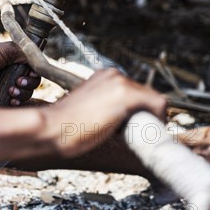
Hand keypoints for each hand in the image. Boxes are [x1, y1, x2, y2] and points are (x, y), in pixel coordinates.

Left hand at [0, 42, 40, 103]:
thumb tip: (38, 58)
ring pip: (27, 93)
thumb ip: (23, 52)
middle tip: (18, 82)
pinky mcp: (3, 97)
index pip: (35, 68)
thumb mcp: (5, 50)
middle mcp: (16, 73)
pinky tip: (10, 99)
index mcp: (17, 60)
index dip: (35, 72)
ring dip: (22, 93)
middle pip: (34, 82)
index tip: (30, 73)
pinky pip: (17, 103)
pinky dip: (16, 102)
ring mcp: (10, 85)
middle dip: (29, 84)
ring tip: (10, 90)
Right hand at [44, 69, 166, 157]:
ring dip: (148, 121)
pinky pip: (159, 106)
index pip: (137, 93)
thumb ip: (106, 108)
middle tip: (128, 134)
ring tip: (127, 134)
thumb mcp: (89, 110)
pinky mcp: (126, 94)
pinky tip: (137, 133)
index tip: (127, 128)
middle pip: (148, 96)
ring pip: (155, 102)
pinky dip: (156, 122)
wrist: (51, 129)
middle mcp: (115, 74)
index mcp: (105, 77)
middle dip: (145, 116)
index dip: (138, 113)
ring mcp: (121, 82)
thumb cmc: (65, 126)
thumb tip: (124, 120)